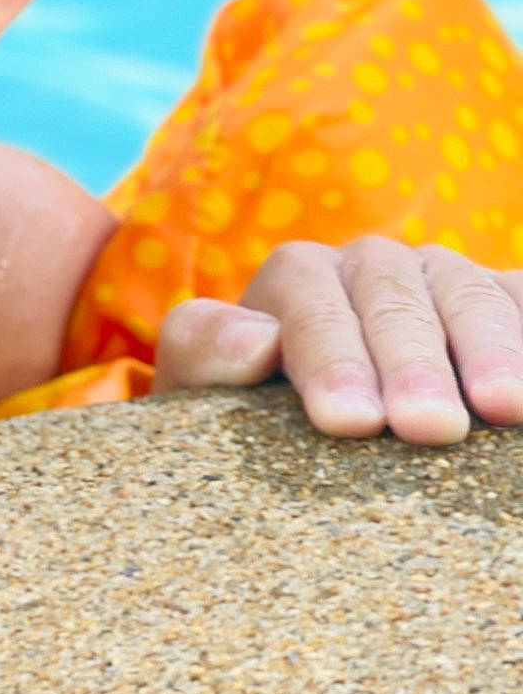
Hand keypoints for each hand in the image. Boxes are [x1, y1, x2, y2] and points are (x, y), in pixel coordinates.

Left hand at [153, 237, 522, 445]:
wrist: (311, 411)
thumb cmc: (255, 405)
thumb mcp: (205, 382)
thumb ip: (203, 351)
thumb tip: (255, 341)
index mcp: (299, 277)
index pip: (309, 302)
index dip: (329, 357)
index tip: (346, 420)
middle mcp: (374, 265)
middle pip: (393, 300)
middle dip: (411, 363)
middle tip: (429, 428)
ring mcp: (444, 278)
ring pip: (468, 295)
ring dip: (489, 348)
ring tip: (503, 407)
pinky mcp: (502, 298)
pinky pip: (521, 299)